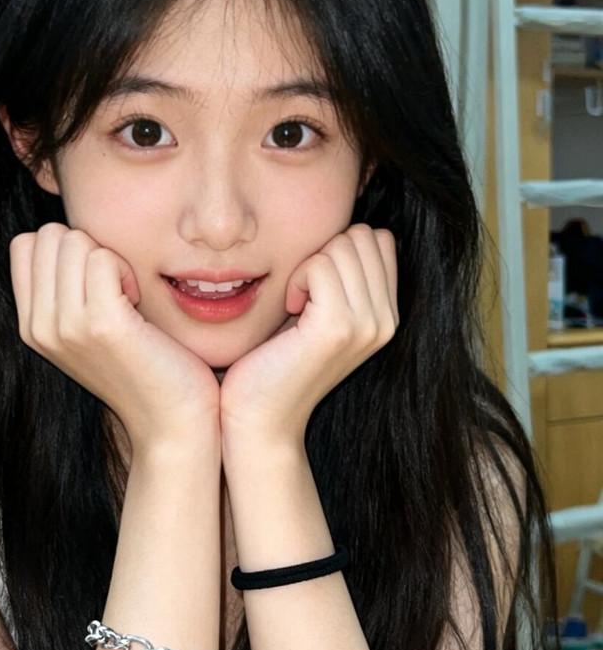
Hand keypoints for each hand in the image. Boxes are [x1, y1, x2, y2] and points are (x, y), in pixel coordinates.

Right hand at [10, 224, 221, 452]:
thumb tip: (67, 236)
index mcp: (31, 326)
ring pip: (75, 240)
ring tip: (127, 300)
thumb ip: (67, 289)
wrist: (170, 424)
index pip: (26, 244)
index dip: (66, 249)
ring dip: (109, 259)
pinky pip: (104, 258)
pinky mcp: (101, 324)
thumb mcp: (88, 329)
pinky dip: (127, 269)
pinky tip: (138, 304)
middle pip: (50, 236)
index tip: (94, 284)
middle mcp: (40, 327)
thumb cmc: (142, 368)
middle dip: (88, 250)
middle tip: (114, 291)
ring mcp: (66, 326)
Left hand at [219, 223, 398, 447]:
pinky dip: (296, 278)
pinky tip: (288, 309)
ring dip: (306, 267)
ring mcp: (367, 325)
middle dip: (324, 254)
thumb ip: (338, 277)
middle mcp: (386, 321)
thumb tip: (347, 229)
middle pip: (361, 236)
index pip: (379, 240)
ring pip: (341, 246)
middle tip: (301, 296)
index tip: (315, 287)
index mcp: (386, 316)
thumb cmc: (276, 363)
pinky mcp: (338, 327)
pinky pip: (318, 265)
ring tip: (294, 305)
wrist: (262, 420)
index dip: (339, 249)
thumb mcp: (316, 313)